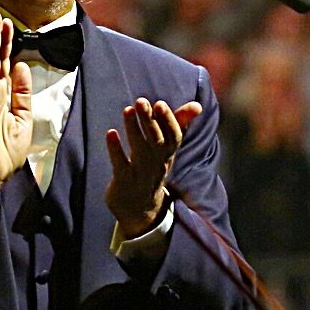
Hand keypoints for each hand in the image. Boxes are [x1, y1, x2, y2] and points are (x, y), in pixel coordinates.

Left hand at [105, 96, 203, 239]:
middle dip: (150, 121)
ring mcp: (141, 173)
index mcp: (168, 154)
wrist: (140, 209)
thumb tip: (198, 105)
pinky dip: (116, 149)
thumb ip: (179, 124)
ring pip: (139, 150)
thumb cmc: (153, 168)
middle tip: (141, 101)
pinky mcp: (123, 181)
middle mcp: (157, 163)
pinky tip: (111, 133)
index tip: (160, 104)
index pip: (174, 137)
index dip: (168, 121)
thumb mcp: (167, 149)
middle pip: (156, 141)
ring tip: (127, 110)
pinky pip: (120, 164)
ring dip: (133, 129)